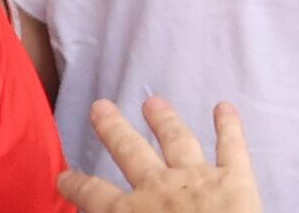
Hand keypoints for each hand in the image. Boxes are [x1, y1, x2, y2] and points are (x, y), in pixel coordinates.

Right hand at [59, 98, 260, 212]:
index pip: (93, 195)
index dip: (76, 184)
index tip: (63, 175)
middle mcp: (157, 187)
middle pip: (130, 151)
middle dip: (113, 128)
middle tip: (100, 107)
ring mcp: (197, 179)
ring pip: (177, 141)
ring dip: (164, 119)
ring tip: (154, 102)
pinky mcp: (235, 181)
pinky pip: (232, 149)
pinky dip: (230, 126)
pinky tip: (225, 107)